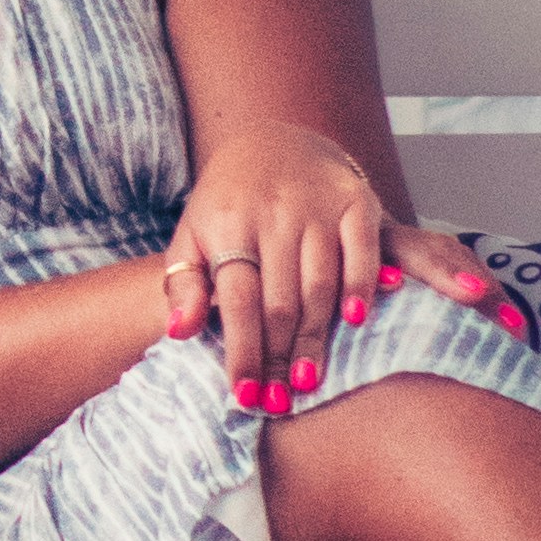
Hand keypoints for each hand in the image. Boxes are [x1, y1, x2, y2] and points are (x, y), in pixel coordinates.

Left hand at [158, 141, 497, 408]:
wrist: (271, 139)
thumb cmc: (226, 204)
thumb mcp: (192, 236)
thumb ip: (182, 284)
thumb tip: (178, 332)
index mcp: (227, 224)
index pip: (235, 301)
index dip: (242, 351)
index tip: (246, 395)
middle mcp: (273, 213)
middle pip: (279, 300)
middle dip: (279, 356)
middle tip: (280, 400)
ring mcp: (316, 206)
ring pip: (319, 284)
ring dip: (317, 337)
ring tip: (310, 380)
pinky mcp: (355, 199)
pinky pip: (362, 251)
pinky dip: (361, 287)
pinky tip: (356, 322)